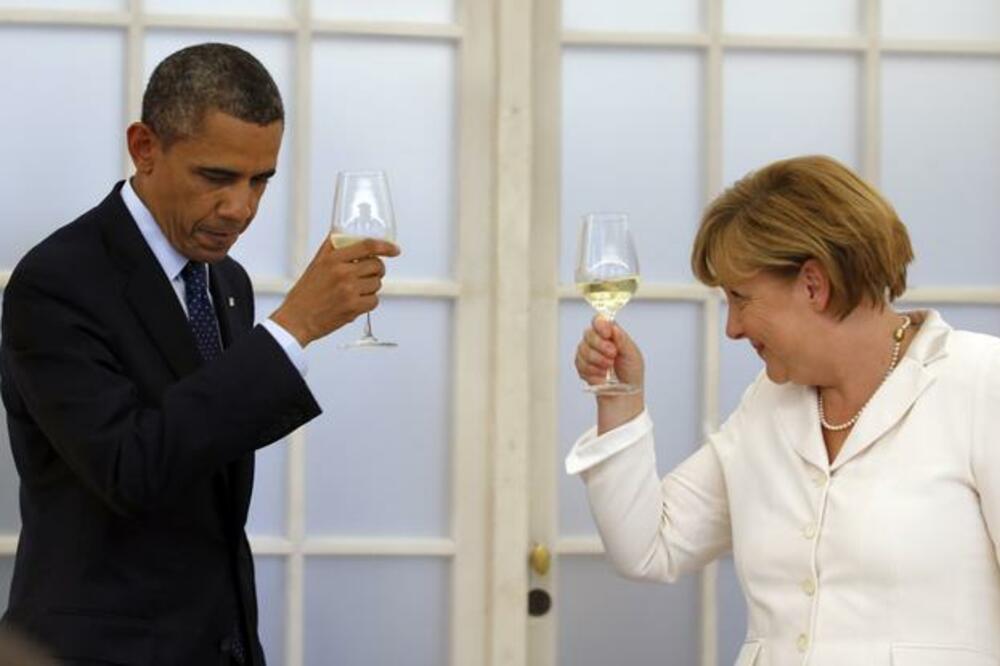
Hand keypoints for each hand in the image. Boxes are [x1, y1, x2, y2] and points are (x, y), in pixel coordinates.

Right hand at [270, 238, 399, 345]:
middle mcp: (342, 273)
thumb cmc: (306, 292)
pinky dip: (369, 302)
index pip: (367, 246)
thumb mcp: (316, 263)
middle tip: (367, 275)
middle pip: (376, 265)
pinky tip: (356, 301)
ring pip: (377, 284)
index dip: (385, 246)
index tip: (394, 250)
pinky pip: (374, 301)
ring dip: (371, 287)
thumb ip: (332, 247)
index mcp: (333, 259)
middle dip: (376, 270)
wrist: (297, 318)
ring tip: (355, 290)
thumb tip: (344, 233)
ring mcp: (349, 291)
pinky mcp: (353, 308)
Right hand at [575, 316, 644, 432]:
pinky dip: (592, 371)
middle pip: (588, 333)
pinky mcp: (581, 366)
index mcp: (611, 335)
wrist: (624, 396)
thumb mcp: (633, 354)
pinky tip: (602, 376)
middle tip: (612, 355)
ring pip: (583, 350)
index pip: (599, 321)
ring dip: (597, 361)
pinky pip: (580, 364)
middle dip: (600, 346)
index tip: (607, 334)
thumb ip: (622, 340)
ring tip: (609, 369)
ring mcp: (587, 353)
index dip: (600, 325)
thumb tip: (613, 327)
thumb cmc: (631, 374)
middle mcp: (597, 341)